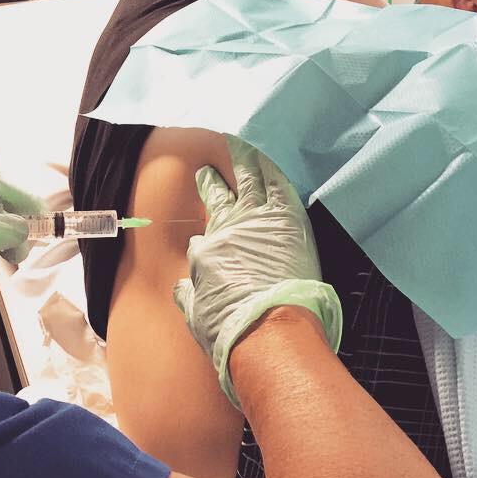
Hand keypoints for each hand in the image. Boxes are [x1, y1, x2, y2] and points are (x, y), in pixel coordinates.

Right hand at [174, 136, 341, 408]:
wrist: (269, 330)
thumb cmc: (231, 325)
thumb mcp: (197, 310)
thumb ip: (189, 293)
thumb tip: (182, 286)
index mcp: (213, 240)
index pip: (209, 201)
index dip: (207, 183)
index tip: (205, 174)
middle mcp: (238, 223)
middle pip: (235, 184)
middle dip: (232, 164)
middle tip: (230, 147)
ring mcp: (268, 221)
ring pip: (261, 180)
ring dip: (256, 162)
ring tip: (254, 149)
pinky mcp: (294, 226)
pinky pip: (285, 190)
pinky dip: (278, 175)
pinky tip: (277, 167)